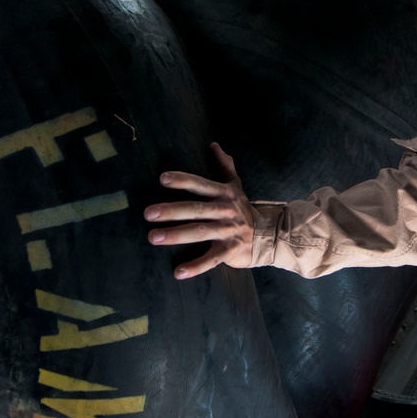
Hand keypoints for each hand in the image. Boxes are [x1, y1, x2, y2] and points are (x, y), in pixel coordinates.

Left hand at [144, 142, 254, 279]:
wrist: (268, 235)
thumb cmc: (244, 209)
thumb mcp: (236, 185)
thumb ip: (224, 165)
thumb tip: (213, 144)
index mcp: (223, 194)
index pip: (201, 185)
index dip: (183, 180)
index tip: (162, 178)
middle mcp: (225, 211)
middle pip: (196, 209)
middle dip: (172, 210)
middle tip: (148, 213)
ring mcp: (228, 231)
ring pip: (200, 232)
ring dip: (176, 235)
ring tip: (153, 237)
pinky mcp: (230, 251)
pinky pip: (211, 259)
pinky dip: (195, 266)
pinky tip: (178, 272)